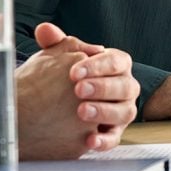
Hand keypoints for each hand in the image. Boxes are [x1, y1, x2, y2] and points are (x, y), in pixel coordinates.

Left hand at [17, 24, 138, 158]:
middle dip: (102, 87)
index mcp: (117, 64)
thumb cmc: (69, 76)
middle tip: (78, 90)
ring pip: (125, 112)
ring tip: (81, 112)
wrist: (64, 103)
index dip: (98, 66)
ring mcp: (123, 110)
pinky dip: (104, 140)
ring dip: (104, 112)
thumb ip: (55, 43)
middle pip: (125, 86)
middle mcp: (126, 87)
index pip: (116, 61)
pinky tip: (89, 140)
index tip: (74, 72)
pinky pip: (115, 138)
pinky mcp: (115, 132)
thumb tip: (44, 29)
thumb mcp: (63, 57)